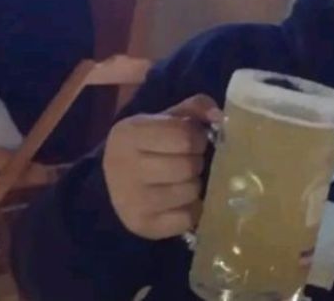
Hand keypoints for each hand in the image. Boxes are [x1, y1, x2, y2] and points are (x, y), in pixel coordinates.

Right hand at [103, 94, 222, 239]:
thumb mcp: (167, 118)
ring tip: (184, 181)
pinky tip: (180, 202)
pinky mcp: (142, 225)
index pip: (184, 136)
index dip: (198, 138)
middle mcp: (124, 167)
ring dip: (195, 186)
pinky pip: (186, 218)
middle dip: (196, 163)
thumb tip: (219, 116)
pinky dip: (191, 210)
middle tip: (190, 162)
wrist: (113, 184)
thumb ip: (196, 108)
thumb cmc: (149, 146)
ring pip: (189, 192)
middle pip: (187, 167)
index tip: (195, 141)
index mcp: (128, 133)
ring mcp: (131, 200)